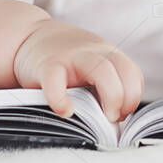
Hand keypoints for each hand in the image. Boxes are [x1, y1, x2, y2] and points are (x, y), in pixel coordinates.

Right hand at [13, 19, 143, 121]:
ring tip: (100, 120)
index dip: (133, 97)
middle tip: (113, 118)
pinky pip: (56, 80)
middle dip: (126, 99)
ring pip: (102, 71)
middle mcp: (95, 54)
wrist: (30, 36)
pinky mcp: (47, 65)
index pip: (133, 74)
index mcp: (108, 56)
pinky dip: (61, 99)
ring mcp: (72, 57)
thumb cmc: (65, 64)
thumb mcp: (91, 67)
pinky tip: (65, 111)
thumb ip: (105, 88)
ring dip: (110, 97)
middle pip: (125, 70)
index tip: (122, 115)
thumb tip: (116, 126)